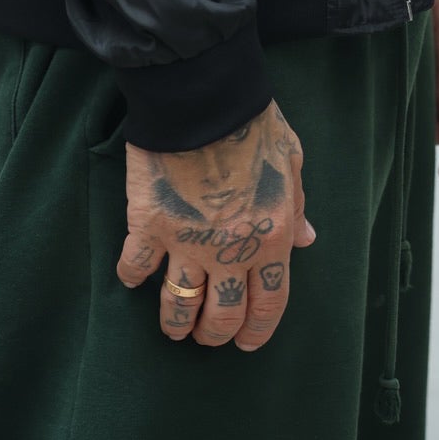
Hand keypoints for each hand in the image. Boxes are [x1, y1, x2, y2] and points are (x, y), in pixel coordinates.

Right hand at [116, 98, 316, 349]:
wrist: (203, 96)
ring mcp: (186, 241)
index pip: (269, 304)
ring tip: (174, 328)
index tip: (246, 343)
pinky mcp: (148, 225)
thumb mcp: (291, 161)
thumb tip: (305, 241)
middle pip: (223, 315)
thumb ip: (295, 207)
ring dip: (176, 323)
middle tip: (207, 336)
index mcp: (270, 237)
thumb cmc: (253, 122)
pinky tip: (133, 279)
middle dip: (215, 334)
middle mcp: (230, 250)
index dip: (257, 330)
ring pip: (178, 305)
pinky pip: (136, 267)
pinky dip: (132, 277)